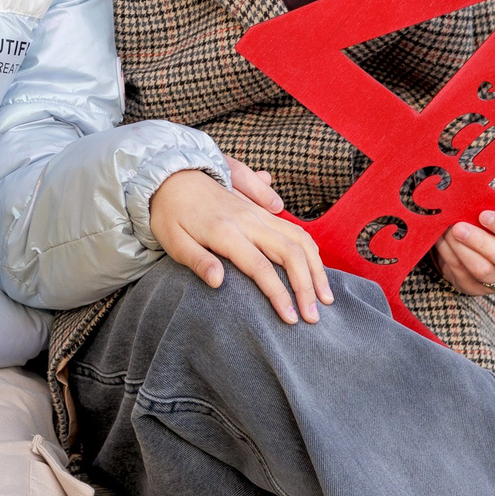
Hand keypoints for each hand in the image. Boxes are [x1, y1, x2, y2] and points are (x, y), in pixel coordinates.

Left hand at [150, 168, 333, 324]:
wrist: (171, 176)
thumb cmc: (169, 214)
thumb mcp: (173, 241)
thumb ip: (198, 260)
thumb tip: (218, 282)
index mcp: (226, 232)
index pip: (262, 268)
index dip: (279, 295)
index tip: (290, 319)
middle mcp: (248, 221)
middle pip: (290, 253)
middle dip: (307, 286)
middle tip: (314, 317)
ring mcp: (257, 214)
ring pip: (299, 239)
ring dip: (316, 269)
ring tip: (325, 297)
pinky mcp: (260, 210)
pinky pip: (294, 229)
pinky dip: (310, 250)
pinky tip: (316, 268)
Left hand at [437, 176, 494, 296]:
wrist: (476, 230)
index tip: (484, 215)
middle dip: (483, 243)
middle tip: (458, 227)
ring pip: (486, 272)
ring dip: (463, 251)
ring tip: (447, 231)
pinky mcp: (479, 289)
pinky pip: (464, 277)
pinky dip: (450, 257)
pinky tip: (441, 240)